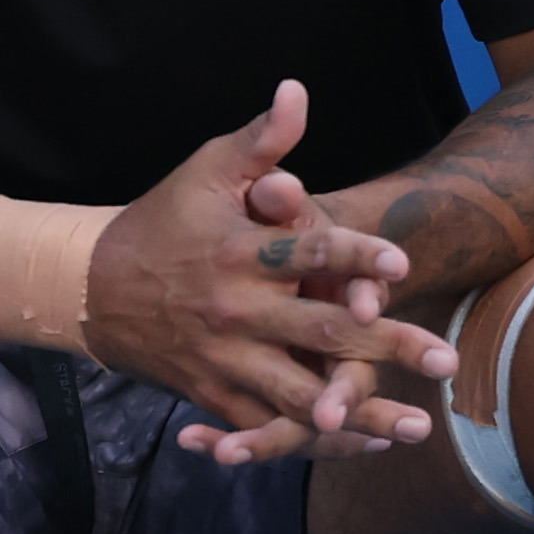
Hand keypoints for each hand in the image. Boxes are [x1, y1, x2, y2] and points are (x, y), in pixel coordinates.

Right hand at [80, 81, 459, 467]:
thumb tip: (297, 90)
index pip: (306, 250)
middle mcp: (236, 309)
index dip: (355, 255)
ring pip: (300, 395)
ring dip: (362, 411)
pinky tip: (363, 443)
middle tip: (444, 357)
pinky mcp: (212, 393)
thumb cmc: (161, 222)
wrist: (89, 288)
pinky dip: (314, 440)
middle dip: (387, 347)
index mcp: (240, 251)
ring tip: (417, 425)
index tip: (401, 264)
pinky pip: (267, 427)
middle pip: (319, 332)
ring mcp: (224, 357)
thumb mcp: (203, 172)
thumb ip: (260, 141)